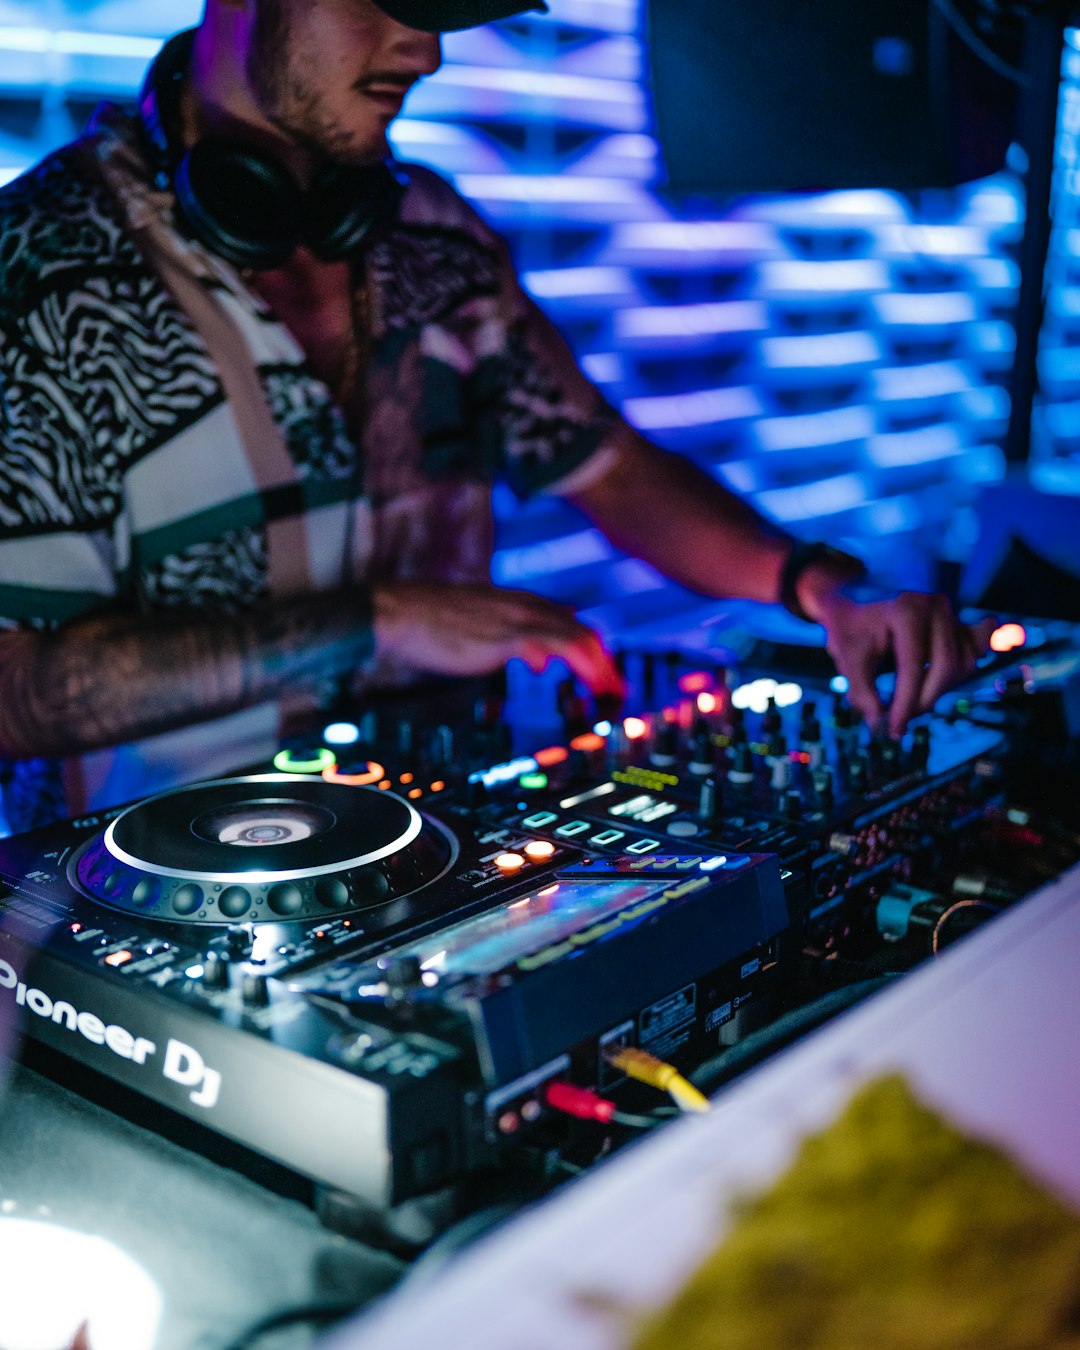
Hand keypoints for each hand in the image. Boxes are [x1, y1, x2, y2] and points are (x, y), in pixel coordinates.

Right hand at [372, 581, 624, 698]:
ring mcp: (513, 620)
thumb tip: (536, 655)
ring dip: (593, 667)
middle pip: (582, 631)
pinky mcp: (497, 636)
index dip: (595, 650)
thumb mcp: (485, 622)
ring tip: (604, 691)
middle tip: (616, 690)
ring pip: (571, 637)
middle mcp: (525, 608)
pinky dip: (553, 658)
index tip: (606, 673)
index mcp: (523, 604)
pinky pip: (537, 643)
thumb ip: (514, 635)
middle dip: (604, 663)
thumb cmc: (436, 619)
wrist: (401, 610)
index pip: (574, 623)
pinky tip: (549, 672)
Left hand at [813, 588, 995, 736]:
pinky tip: (935, 684)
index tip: (894, 729)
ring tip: (908, 701)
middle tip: (900, 720)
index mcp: (906, 608)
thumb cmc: (848, 623)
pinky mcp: (959, 622)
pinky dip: (956, 675)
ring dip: (939, 690)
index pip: (914, 665)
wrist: (855, 593)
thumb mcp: (845, 654)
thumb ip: (860, 689)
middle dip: (924, 700)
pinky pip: (972, 655)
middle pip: (946, 666)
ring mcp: (951, 612)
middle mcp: (936, 606)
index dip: (906, 702)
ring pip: (963, 664)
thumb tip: (879, 722)